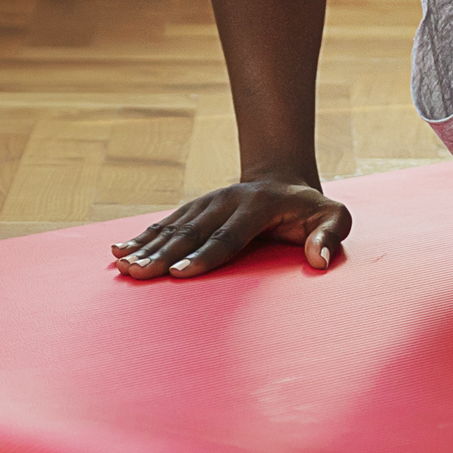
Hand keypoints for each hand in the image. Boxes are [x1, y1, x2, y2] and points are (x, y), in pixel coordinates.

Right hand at [111, 178, 349, 278]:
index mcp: (257, 206)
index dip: (204, 255)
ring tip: (122, 266)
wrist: (284, 179)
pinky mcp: (194, 208)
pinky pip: (165, 223)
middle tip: (140, 273)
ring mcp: (207, 203)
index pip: (228, 236)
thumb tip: (320, 259)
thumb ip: (331, 235)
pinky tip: (118, 251)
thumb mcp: (335, 216)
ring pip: (173, 227)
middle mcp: (226, 201)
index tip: (180, 273)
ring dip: (146, 246)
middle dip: (163, 254)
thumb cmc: (311, 208)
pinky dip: (141, 237)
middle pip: (192, 232)